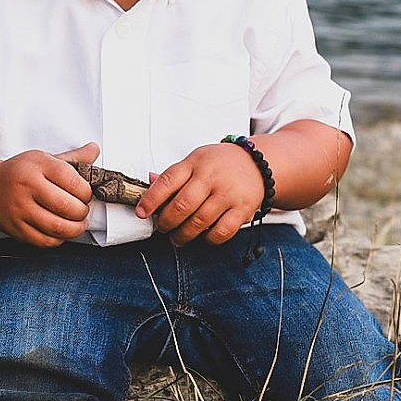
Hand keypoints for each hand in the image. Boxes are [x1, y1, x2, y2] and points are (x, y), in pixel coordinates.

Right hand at [0, 142, 96, 246]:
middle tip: (82, 209)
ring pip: (59, 227)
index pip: (72, 180)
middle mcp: (26, 187)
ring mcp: (19, 210)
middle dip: (82, 211)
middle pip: (67, 206)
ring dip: (75, 228)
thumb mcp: (44, 159)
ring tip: (77, 222)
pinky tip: (60, 230)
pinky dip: (59, 239)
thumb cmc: (22, 173)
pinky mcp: (16, 229)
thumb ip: (73, 158)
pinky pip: (46, 241)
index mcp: (36, 165)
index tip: (85, 193)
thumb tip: (95, 149)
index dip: (86, 191)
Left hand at [137, 140, 265, 245]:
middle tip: (163, 228)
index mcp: (195, 163)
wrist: (258, 164)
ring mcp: (228, 194)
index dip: (151, 200)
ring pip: (199, 222)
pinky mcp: (242, 210)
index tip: (142, 213)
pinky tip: (203, 237)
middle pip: (182, 206)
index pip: (167, 181)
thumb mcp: (195, 161)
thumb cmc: (220, 165)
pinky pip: (221, 232)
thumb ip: (173, 175)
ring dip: (183, 235)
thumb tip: (149, 182)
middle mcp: (211, 177)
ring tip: (177, 238)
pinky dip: (208, 239)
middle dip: (166, 222)